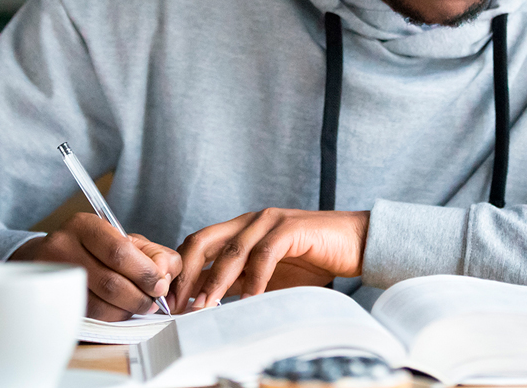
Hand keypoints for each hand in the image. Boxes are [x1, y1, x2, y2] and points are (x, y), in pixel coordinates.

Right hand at [9, 212, 180, 320]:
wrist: (52, 258)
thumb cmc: (97, 249)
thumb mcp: (126, 240)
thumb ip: (154, 254)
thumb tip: (165, 275)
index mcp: (85, 225)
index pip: (119, 252)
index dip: (145, 273)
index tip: (160, 285)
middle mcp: (63, 247)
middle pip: (109, 282)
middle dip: (139, 296)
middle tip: (153, 301)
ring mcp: (54, 276)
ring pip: (99, 305)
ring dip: (127, 310)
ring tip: (139, 306)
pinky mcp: (53, 300)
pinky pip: (88, 316)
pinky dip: (111, 317)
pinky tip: (120, 310)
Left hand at [170, 208, 368, 312]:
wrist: (356, 244)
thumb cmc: (313, 260)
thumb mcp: (267, 275)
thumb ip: (239, 282)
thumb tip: (205, 301)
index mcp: (241, 228)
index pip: (198, 244)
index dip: (181, 271)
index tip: (171, 300)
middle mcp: (251, 220)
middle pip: (204, 240)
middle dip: (187, 273)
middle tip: (179, 304)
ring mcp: (270, 221)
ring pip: (232, 250)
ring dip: (216, 281)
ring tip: (205, 306)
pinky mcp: (291, 228)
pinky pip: (265, 254)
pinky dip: (254, 279)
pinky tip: (248, 299)